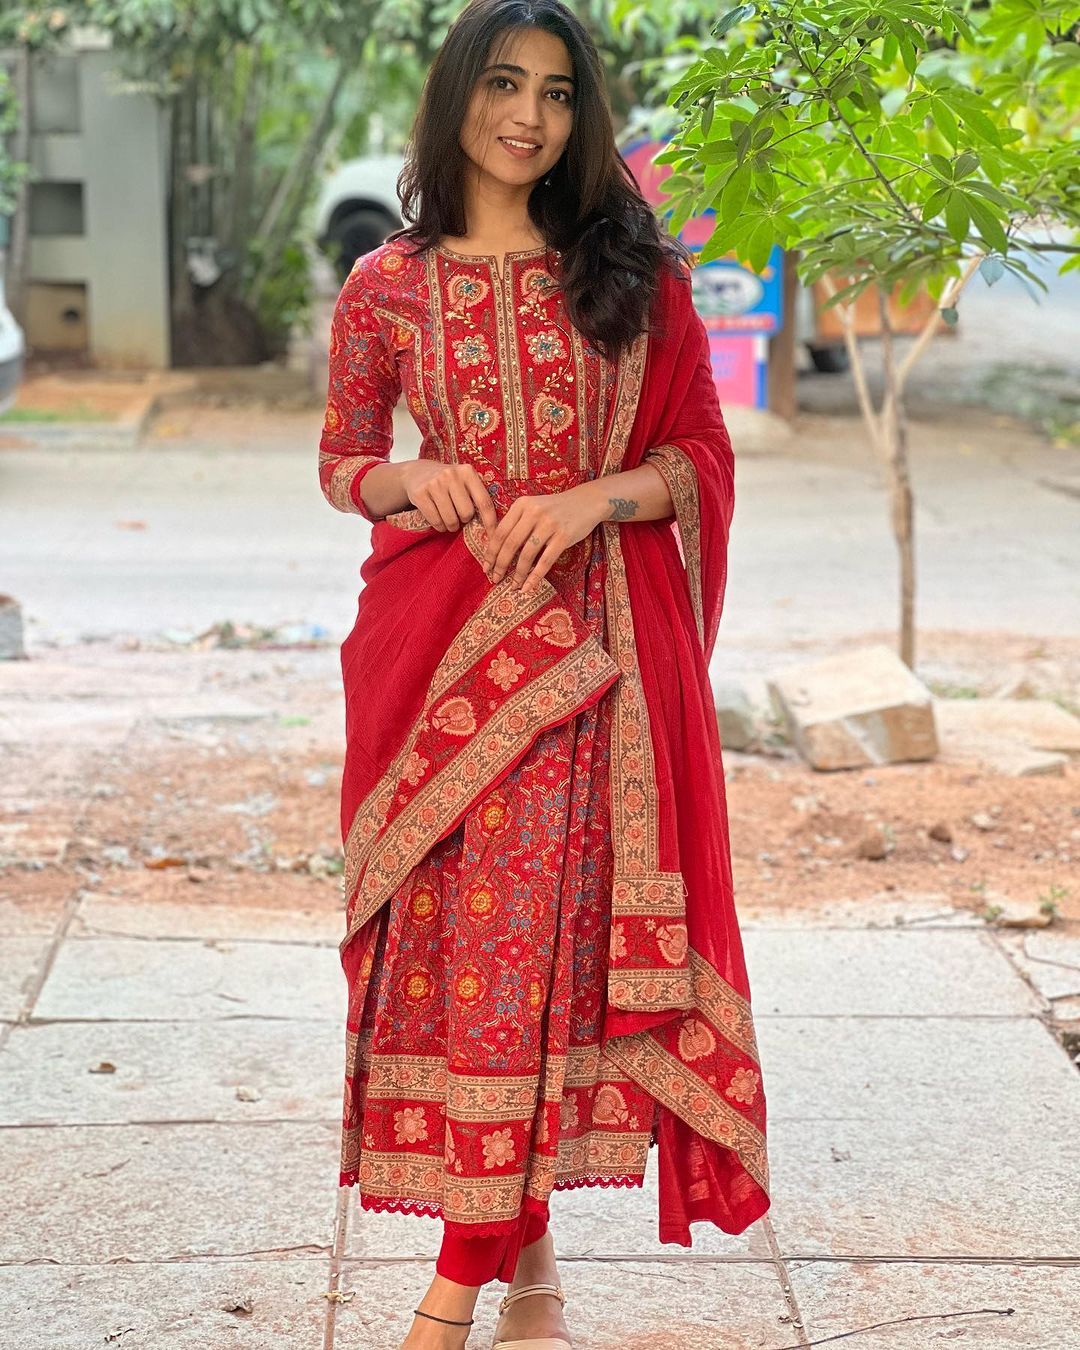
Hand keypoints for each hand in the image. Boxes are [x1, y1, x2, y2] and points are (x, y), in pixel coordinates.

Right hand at [400, 460, 498, 536]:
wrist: (416, 472)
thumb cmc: (448, 482)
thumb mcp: (464, 481)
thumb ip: (477, 495)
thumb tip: (495, 525)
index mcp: (467, 472)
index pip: (484, 502)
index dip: (490, 522)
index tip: (493, 536)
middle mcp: (451, 475)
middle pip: (466, 513)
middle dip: (464, 520)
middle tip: (458, 516)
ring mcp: (434, 484)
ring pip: (451, 520)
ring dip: (451, 526)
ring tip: (448, 518)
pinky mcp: (420, 494)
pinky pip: (435, 521)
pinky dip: (439, 526)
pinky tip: (438, 519)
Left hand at [483, 485, 605, 593]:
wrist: (587, 501)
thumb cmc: (556, 509)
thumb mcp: (533, 507)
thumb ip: (517, 523)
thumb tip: (498, 551)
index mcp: (522, 504)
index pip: (500, 531)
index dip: (491, 552)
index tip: (486, 567)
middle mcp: (534, 512)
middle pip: (510, 544)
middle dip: (500, 565)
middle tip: (495, 579)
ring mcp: (549, 524)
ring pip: (527, 554)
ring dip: (518, 574)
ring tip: (514, 585)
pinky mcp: (563, 536)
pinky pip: (545, 561)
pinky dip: (535, 576)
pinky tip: (528, 587)